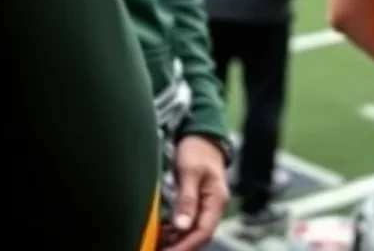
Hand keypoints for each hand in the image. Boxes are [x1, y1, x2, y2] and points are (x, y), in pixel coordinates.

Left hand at [161, 135, 228, 250]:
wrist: (200, 134)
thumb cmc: (196, 149)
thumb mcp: (190, 171)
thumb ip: (187, 198)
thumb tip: (181, 227)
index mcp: (217, 200)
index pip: (203, 231)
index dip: (185, 245)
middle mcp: (214, 206)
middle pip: (199, 235)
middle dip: (180, 246)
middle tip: (157, 249)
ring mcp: (206, 205)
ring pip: (193, 231)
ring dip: (177, 240)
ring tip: (157, 243)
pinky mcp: (197, 202)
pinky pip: (188, 223)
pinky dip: (176, 231)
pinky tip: (162, 233)